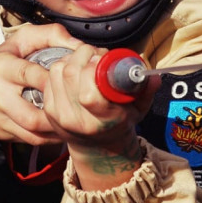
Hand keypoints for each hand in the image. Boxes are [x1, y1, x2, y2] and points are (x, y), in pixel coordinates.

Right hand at [0, 24, 81, 149]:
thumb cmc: (3, 60)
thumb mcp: (22, 40)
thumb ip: (51, 35)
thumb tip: (78, 46)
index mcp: (0, 66)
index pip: (30, 75)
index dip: (54, 81)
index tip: (74, 81)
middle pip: (31, 115)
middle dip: (58, 114)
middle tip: (78, 109)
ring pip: (32, 132)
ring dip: (57, 129)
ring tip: (75, 121)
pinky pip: (29, 139)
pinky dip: (48, 136)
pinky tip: (61, 128)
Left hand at [40, 45, 157, 189]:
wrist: (95, 147)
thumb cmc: (119, 123)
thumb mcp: (138, 110)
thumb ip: (146, 92)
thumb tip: (153, 76)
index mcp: (98, 122)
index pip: (88, 93)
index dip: (95, 68)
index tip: (105, 60)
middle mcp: (73, 120)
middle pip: (71, 74)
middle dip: (85, 55)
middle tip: (98, 55)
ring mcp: (57, 114)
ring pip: (58, 70)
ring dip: (72, 58)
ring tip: (87, 61)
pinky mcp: (47, 107)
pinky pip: (50, 75)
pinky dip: (62, 65)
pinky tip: (76, 69)